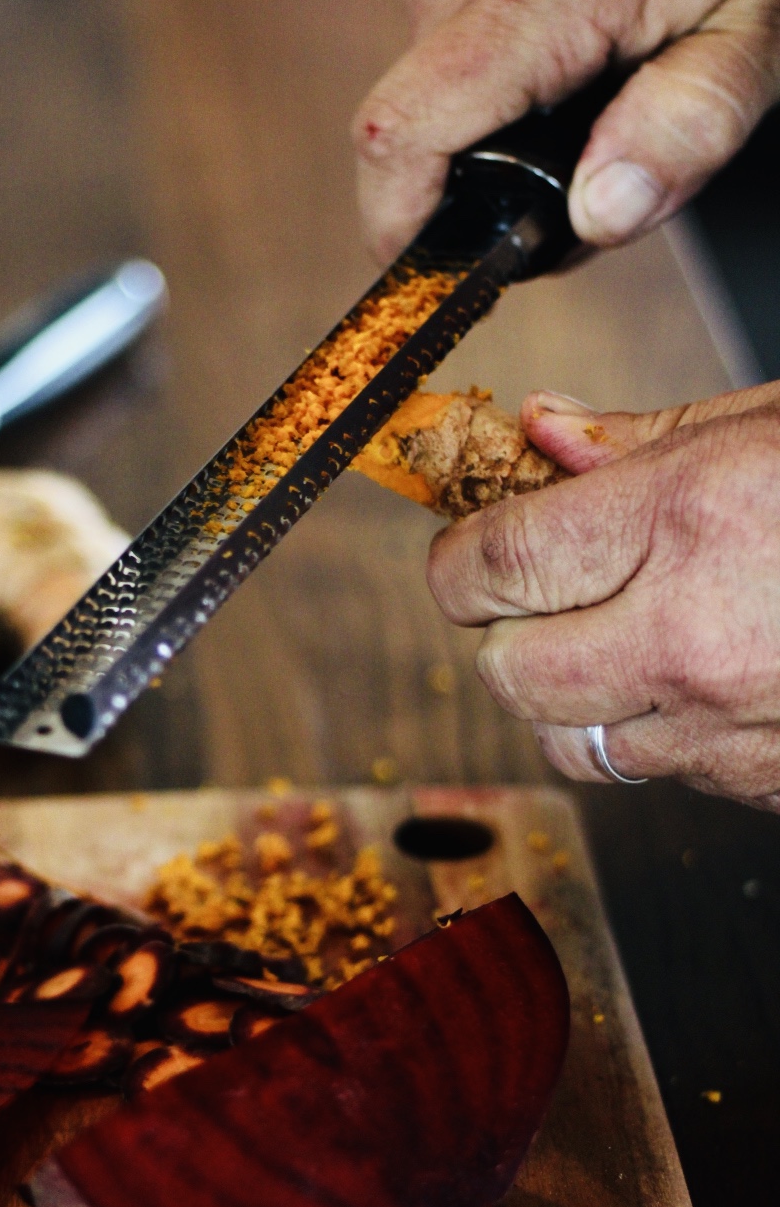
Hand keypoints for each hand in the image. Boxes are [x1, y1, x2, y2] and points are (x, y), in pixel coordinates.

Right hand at [354, 0, 779, 263]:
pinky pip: (442, 57)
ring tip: (590, 110)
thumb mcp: (759, 38)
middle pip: (419, 133)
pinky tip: (567, 70)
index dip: (398, 223)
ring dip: (489, 141)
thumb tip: (599, 214)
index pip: (404, 132)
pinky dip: (493, 91)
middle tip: (590, 181)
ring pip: (428, 102)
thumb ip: (688, 131)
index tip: (437, 274)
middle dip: (481, 192)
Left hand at [425, 382, 779, 808]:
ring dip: (569, 694)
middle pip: (506, 671)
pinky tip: (703, 676)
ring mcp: (729, 727)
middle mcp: (692, 638)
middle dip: (502, 628)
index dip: (459, 556)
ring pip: (568, 740)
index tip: (469, 543)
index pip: (489, 565)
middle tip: (536, 589)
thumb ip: (646, 438)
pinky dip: (652, 733)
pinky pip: (656, 774)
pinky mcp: (763, 784)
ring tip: (619, 635)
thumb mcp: (776, 422)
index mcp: (688, 521)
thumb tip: (539, 435)